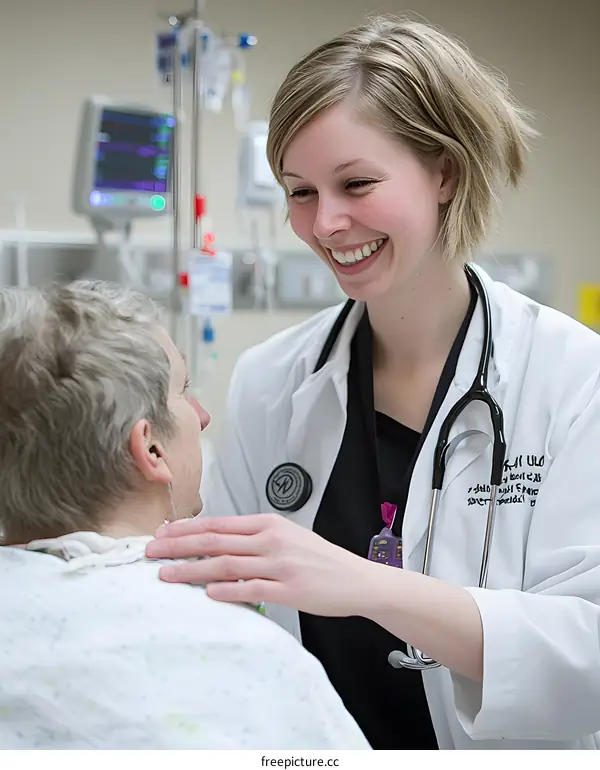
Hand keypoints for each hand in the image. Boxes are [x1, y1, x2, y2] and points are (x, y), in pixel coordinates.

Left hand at [145, 513, 376, 616]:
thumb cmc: (317, 558)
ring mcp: (280, 566)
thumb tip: (215, 543)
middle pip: (215, 541)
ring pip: (226, 565)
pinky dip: (227, 592)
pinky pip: (251, 590)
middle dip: (178, 546)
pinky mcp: (289, 590)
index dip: (187, 528)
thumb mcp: (286, 537)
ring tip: (166, 575)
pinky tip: (206, 594)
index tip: (162, 533)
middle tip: (150, 551)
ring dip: (192, 570)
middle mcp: (271, 541)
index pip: (219, 523)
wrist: (355, 578)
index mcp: (268, 524)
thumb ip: (254, 538)